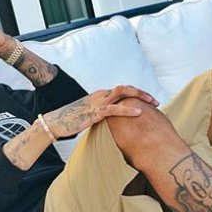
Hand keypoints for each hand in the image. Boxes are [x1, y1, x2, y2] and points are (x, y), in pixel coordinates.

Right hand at [42, 85, 159, 138]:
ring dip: (139, 97)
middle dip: (142, 93)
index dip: (137, 94)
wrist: (55, 123)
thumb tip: (114, 123)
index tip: (149, 101)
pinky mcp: (94, 112)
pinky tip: (139, 112)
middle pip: (125, 88)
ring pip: (122, 93)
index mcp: (100, 96)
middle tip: (156, 101)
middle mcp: (100, 95)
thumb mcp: (91, 116)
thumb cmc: (72, 121)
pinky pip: (114, 109)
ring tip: (152, 103)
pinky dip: (128, 110)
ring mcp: (97, 102)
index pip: (122, 91)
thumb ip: (102, 116)